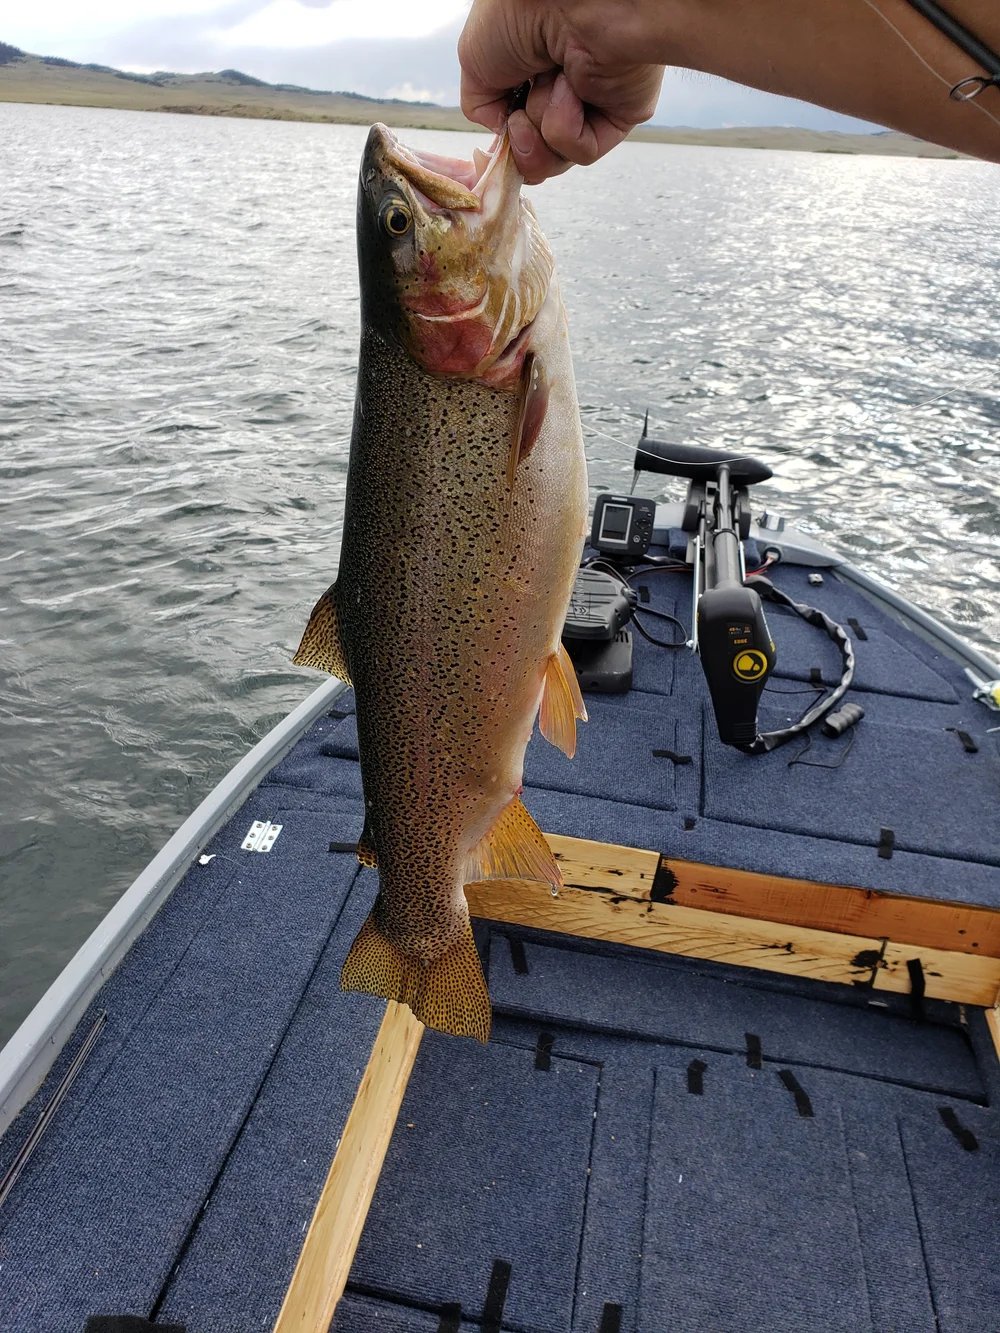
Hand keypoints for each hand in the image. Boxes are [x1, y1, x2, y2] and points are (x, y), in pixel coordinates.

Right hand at [458, 0, 666, 183]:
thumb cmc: (517, 12)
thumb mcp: (475, 62)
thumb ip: (481, 107)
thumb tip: (502, 135)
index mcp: (531, 71)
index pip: (516, 128)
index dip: (506, 140)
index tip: (500, 134)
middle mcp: (562, 87)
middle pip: (534, 152)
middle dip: (520, 145)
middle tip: (518, 119)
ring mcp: (592, 102)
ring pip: (555, 157)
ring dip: (539, 129)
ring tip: (547, 86)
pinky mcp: (619, 114)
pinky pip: (582, 152)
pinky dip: (566, 128)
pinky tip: (571, 89)